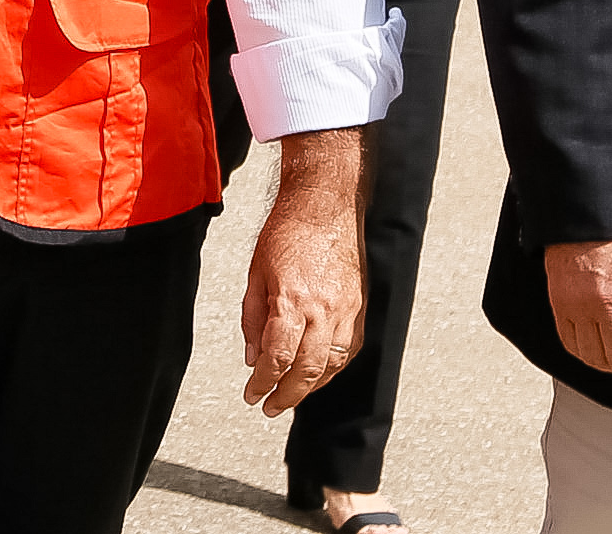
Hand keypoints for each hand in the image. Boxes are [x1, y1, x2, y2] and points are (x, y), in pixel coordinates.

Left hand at [241, 128, 365, 413]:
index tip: (252, 395)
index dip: (262, 382)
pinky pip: (348, 350)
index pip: (276, 357)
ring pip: (332, 365)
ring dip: (311, 387)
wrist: (325, 205)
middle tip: (270, 407)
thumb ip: (253, 320)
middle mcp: (323, 311)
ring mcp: (346, 310)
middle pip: (307, 370)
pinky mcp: (359, 307)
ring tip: (291, 396)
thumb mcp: (255, 274)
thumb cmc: (286, 233)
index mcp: (291, 301)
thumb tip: (252, 358)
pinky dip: (332, 368)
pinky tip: (318, 374)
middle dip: (287, 395)